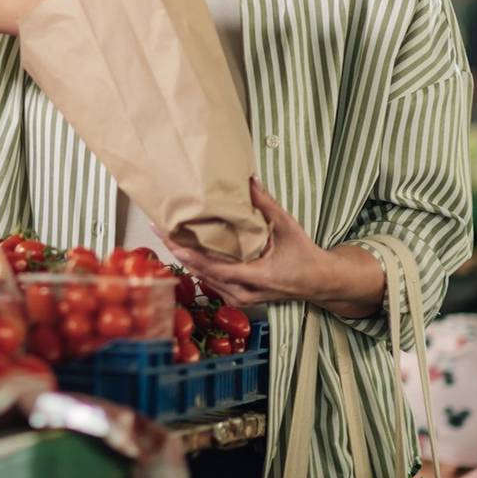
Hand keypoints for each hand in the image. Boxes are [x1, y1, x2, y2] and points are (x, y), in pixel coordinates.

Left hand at [155, 178, 333, 306]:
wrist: (318, 282)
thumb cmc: (304, 256)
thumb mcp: (289, 227)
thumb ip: (267, 205)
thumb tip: (250, 180)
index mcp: (257, 278)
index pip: (216, 268)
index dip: (191, 255)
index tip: (171, 240)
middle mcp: (243, 292)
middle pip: (202, 272)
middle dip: (178, 251)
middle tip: (159, 228)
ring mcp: (237, 297)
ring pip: (203, 277)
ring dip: (184, 257)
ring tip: (165, 234)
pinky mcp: (234, 296)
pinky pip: (209, 279)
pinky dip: (196, 263)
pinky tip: (183, 247)